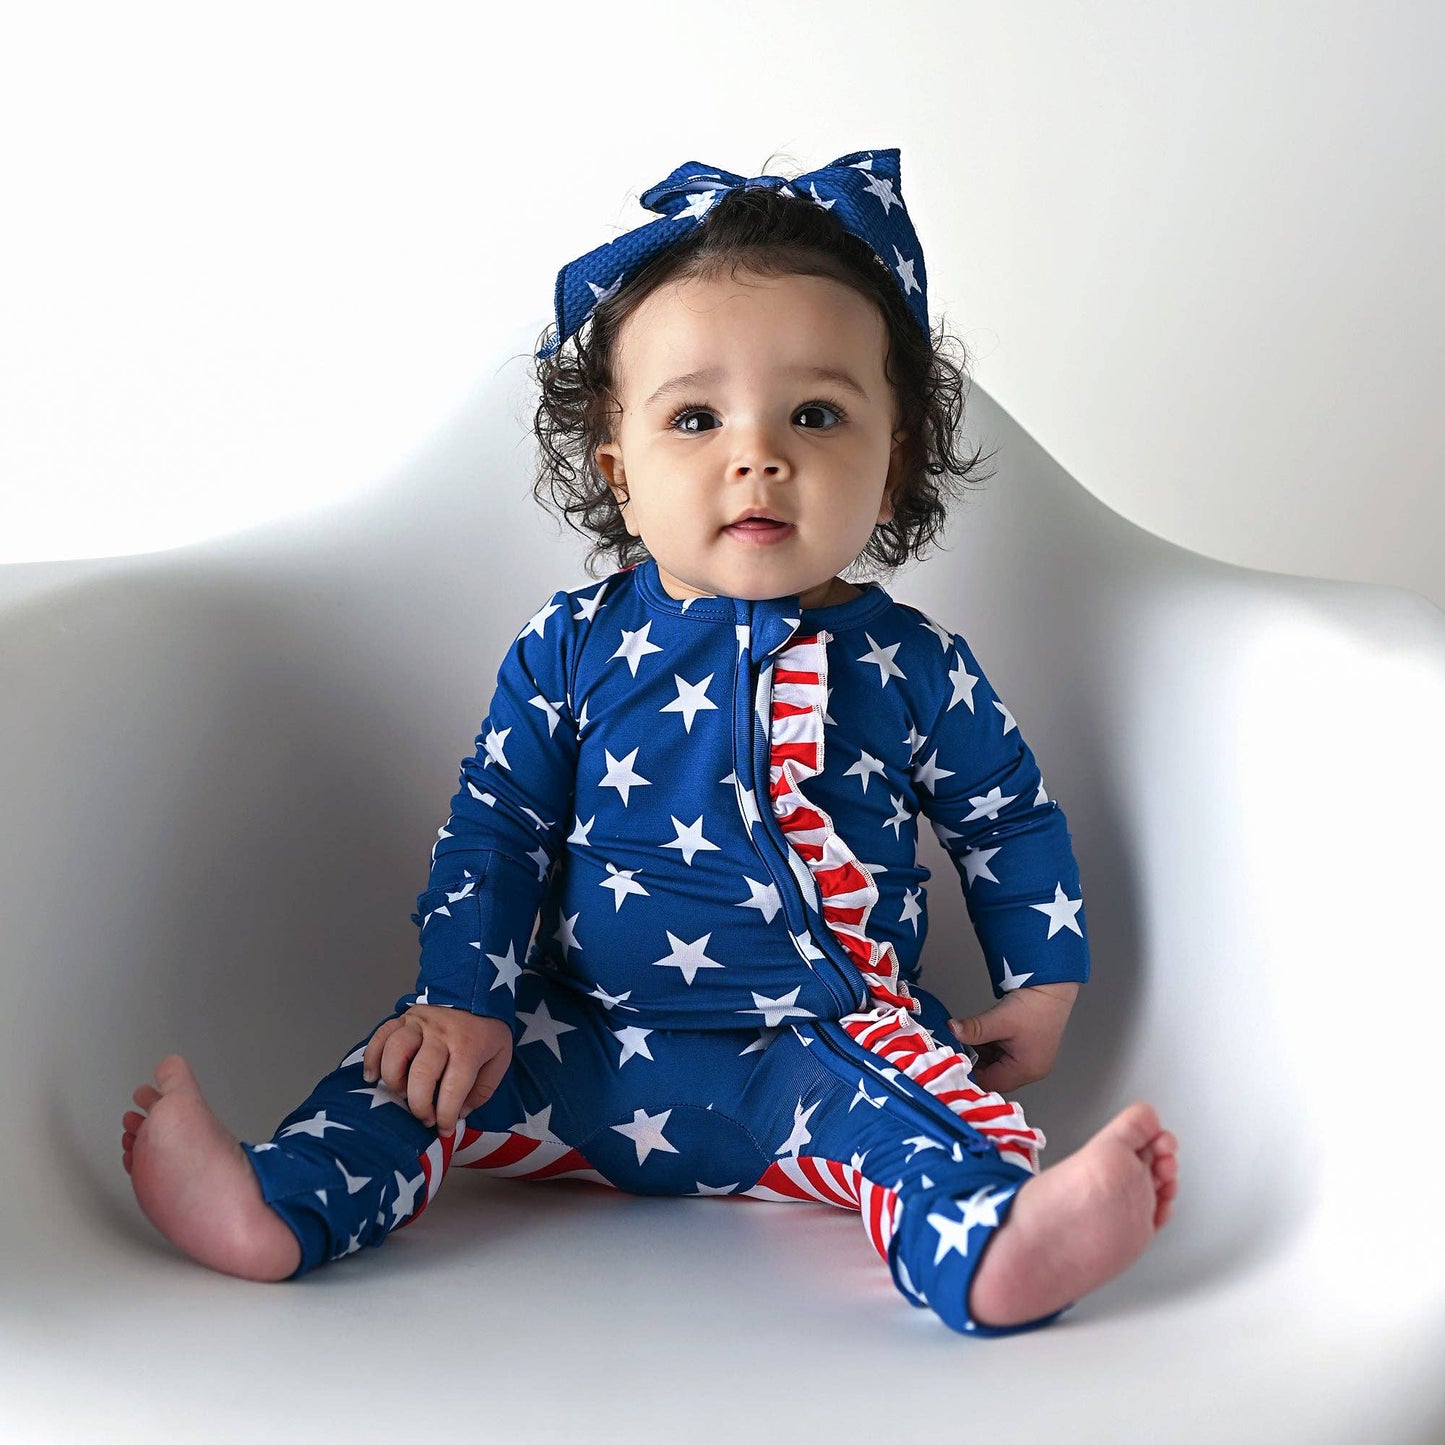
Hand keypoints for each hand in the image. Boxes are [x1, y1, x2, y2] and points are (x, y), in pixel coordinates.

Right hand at [361, 1004, 513, 1133]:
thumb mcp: (500, 1059)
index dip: (446, 1116)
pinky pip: (381, 1035)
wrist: (479, 987)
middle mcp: (441, 1033)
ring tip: (402, 1094)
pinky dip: (372, 1057)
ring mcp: (420, 1023)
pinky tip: (372, 1076)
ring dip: (394, 1080)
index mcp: (469, 1046)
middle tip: (424, 1118)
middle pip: (421, 1074)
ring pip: (395, 1052)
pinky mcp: (404, 1017)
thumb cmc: (488, 1030)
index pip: (453, 1089)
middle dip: (419, 1105)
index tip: (444, 1129)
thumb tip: (459, 1114)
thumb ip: (482, 1090)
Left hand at [948, 981, 1079, 1093]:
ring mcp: (1030, 1060)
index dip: (970, 1072)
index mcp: (1027, 1070)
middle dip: (974, 1062)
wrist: (1052, 987)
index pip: (990, 1083)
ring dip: (981, 1053)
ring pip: (996, 1065)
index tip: (954, 1059)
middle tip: (958, 1047)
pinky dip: (989, 1047)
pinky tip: (980, 1035)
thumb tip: (953, 1031)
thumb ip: (974, 1029)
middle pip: (993, 1076)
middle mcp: (1031, 1070)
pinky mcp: (1027, 1050)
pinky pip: (1002, 1055)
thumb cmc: (1036, 1005)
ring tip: (968, 1039)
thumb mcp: (1000, 1019)